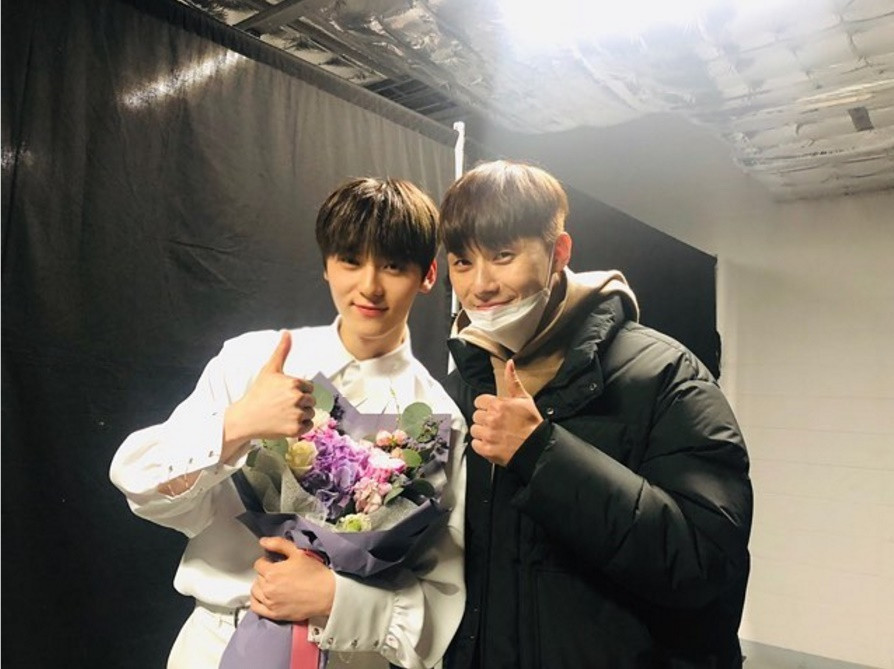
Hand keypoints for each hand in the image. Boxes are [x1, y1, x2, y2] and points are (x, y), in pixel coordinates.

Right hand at [223, 331, 315, 452]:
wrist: (245, 417)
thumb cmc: (258, 392)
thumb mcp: (270, 369)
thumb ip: (282, 351)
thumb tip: (287, 332)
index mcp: (294, 383)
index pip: (309, 387)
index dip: (298, 390)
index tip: (284, 394)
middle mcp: (297, 398)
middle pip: (311, 400)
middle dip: (300, 402)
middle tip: (282, 405)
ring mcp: (296, 415)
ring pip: (310, 413)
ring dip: (301, 414)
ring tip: (284, 414)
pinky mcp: (295, 430)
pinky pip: (309, 426)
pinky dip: (301, 426)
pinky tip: (286, 422)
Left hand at [250, 536, 334, 621]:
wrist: (327, 593)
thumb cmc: (315, 573)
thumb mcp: (298, 552)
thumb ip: (278, 544)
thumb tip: (263, 541)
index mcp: (272, 572)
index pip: (259, 564)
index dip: (266, 561)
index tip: (274, 562)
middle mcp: (268, 588)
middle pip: (258, 577)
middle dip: (265, 573)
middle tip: (277, 572)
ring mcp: (270, 603)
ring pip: (255, 592)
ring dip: (261, 586)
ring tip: (271, 584)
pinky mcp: (275, 614)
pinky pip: (256, 608)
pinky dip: (256, 601)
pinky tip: (263, 597)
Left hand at [469, 360, 542, 465]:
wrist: (537, 446)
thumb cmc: (532, 424)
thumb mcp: (524, 398)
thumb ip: (513, 381)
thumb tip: (509, 364)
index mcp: (498, 405)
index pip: (479, 401)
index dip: (485, 406)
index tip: (492, 411)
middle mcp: (491, 419)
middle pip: (476, 416)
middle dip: (484, 419)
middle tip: (496, 423)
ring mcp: (488, 434)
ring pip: (474, 430)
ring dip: (482, 432)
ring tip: (494, 433)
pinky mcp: (487, 449)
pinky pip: (475, 444)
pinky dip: (481, 445)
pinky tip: (492, 442)